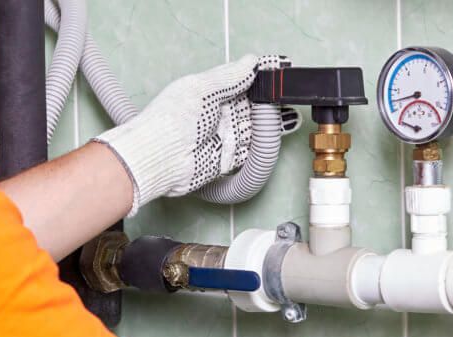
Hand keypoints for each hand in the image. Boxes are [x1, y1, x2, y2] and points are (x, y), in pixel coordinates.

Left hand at [92, 54, 275, 215]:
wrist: (162, 158)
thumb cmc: (172, 119)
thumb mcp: (201, 88)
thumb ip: (228, 77)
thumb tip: (251, 61)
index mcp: (209, 92)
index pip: (241, 80)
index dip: (260, 75)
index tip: (280, 70)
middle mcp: (218, 114)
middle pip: (252, 104)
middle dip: (269, 98)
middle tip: (286, 93)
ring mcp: (224, 136)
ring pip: (255, 126)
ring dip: (271, 119)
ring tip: (290, 110)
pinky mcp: (229, 158)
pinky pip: (252, 150)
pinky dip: (265, 142)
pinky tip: (280, 130)